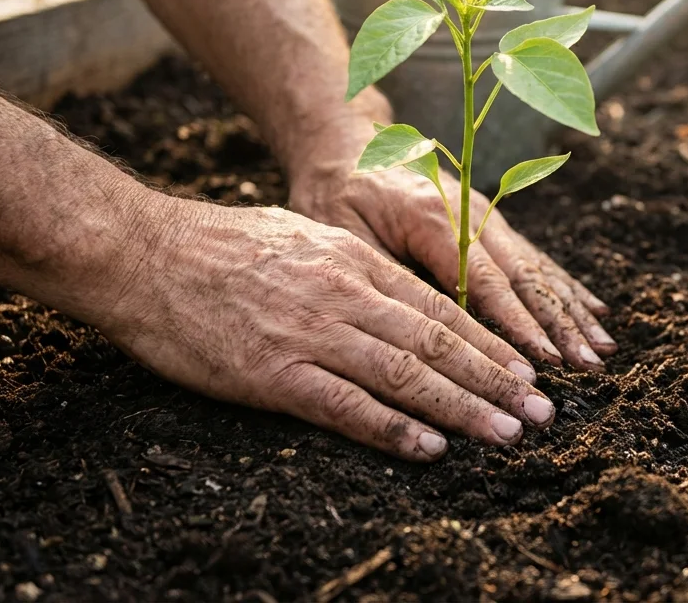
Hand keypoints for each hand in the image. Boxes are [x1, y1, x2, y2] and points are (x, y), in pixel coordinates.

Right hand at [94, 199, 554, 461]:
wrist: (144, 254)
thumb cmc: (219, 247)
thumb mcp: (302, 237)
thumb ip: (354, 269)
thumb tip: (399, 296)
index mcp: (353, 261)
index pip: (440, 306)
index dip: (490, 343)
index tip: (527, 371)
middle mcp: (344, 294)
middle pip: (437, 341)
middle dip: (496, 379)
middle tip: (543, 412)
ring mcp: (311, 333)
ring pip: (406, 374)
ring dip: (463, 408)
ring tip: (508, 433)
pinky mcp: (273, 373)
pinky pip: (345, 407)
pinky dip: (393, 430)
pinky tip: (430, 449)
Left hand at [287, 115, 616, 371]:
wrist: (346, 145)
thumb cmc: (336, 194)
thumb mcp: (343, 235)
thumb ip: (388, 277)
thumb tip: (432, 329)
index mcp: (434, 217)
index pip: (484, 281)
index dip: (517, 323)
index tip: (545, 360)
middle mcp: (471, 212)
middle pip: (524, 276)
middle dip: (559, 324)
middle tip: (588, 365)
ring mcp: (486, 215)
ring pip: (536, 269)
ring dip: (571, 311)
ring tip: (601, 349)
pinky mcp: (490, 221)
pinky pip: (533, 259)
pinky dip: (565, 288)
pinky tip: (594, 312)